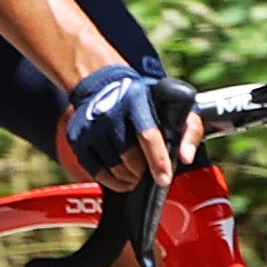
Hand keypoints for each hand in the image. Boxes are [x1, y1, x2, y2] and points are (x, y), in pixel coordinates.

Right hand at [55, 62, 175, 198]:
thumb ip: (189, 130)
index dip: (157, 159)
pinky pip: (95, 171)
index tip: (163, 179)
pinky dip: (112, 181)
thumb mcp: (175, 106)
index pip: (147, 135)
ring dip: (130, 177)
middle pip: (129, 156)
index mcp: (137, 101)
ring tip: (138, 172)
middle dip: (143, 170)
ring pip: (114, 167)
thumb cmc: (147, 101)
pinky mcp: (77, 138)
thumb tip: (186, 157)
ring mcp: (91, 126)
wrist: (103, 85)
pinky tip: (124, 178)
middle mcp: (110, 112)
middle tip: (151, 171)